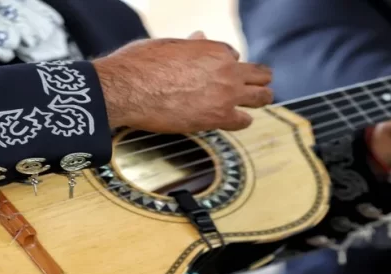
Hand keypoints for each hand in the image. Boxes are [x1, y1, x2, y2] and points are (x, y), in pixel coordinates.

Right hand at [92, 32, 273, 132]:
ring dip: (261, 98)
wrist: (128, 89)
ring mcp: (225, 95)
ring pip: (261, 97)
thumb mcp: (167, 46)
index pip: (233, 56)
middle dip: (259, 78)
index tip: (224, 70)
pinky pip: (243, 120)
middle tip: (262, 83)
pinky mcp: (218, 118)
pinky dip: (242, 120)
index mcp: (213, 49)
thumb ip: (189, 46)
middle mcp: (226, 70)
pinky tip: (241, 120)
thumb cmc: (140, 65)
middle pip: (258, 73)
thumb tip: (199, 36)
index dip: (229, 64)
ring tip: (262, 100)